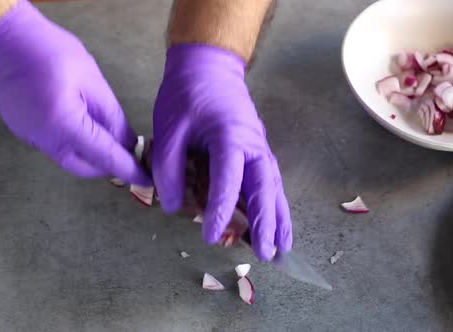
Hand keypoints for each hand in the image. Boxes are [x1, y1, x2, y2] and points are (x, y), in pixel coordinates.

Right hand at [0, 0, 149, 185]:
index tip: (148, 178)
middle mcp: (46, 141)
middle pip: (85, 167)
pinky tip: (85, 128)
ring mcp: (32, 139)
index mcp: (65, 127)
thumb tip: (130, 142)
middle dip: (110, 165)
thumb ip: (112, 116)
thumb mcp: (92, 81)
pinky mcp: (25, 133)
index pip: (105, 157)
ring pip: (70, 160)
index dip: (129, 169)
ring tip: (110, 138)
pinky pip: (57, 148)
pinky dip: (76, 146)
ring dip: (92, 156)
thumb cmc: (50, 51)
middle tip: (130, 151)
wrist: (0, 39)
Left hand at [152, 44, 292, 260]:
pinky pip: (270, 180)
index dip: (220, 211)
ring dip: (280, 218)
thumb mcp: (168, 129)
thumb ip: (168, 170)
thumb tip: (172, 207)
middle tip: (269, 254)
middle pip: (265, 188)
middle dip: (267, 223)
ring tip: (284, 247)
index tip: (211, 237)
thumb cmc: (186, 95)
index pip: (228, 181)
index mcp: (229, 136)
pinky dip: (275, 204)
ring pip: (273, 187)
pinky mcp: (258, 149)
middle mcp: (252, 144)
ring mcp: (260, 146)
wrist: (208, 66)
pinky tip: (276, 222)